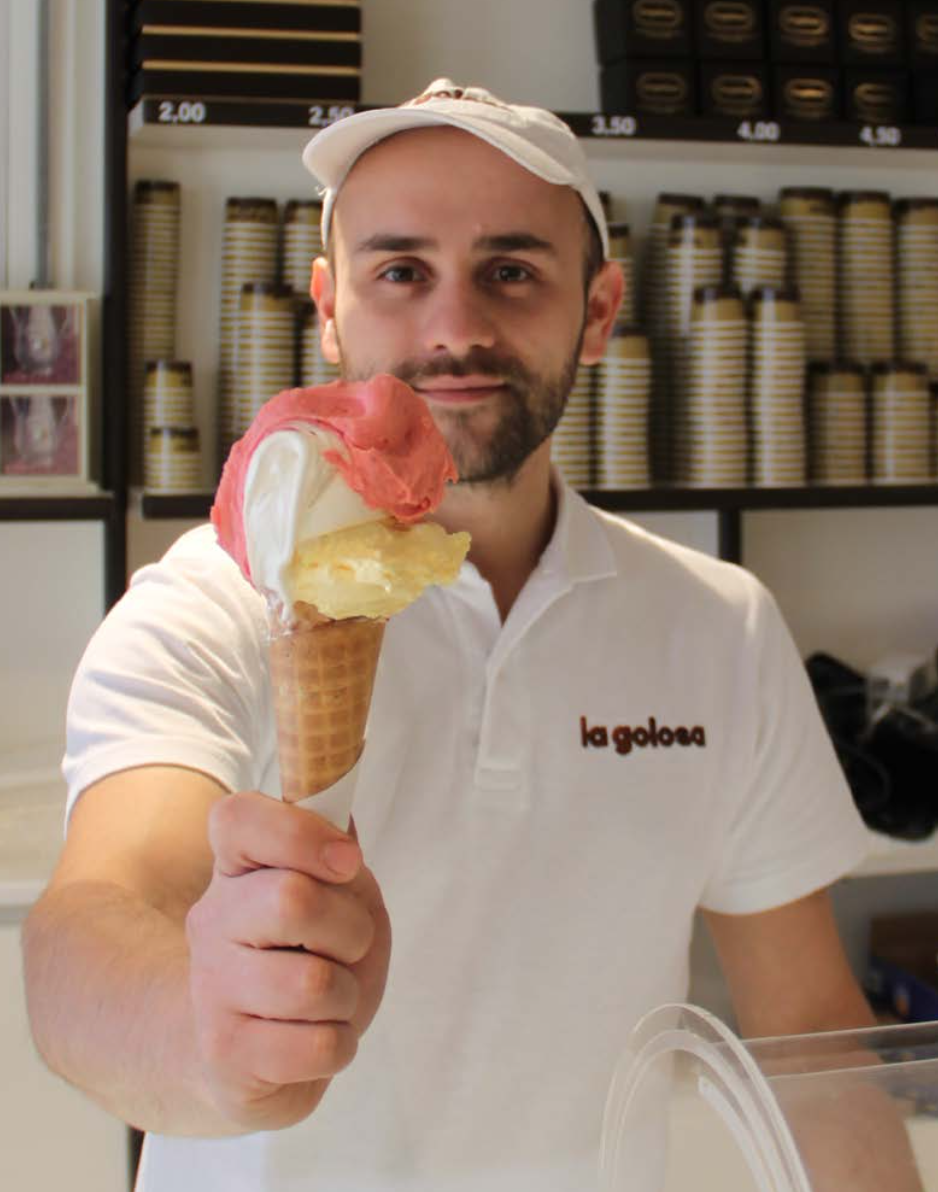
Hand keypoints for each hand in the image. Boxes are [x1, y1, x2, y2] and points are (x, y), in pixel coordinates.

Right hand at [185, 791, 390, 1130]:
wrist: (261, 1051)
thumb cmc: (312, 956)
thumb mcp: (339, 893)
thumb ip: (338, 854)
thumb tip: (341, 831)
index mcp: (236, 867)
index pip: (237, 819)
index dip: (301, 834)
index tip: (346, 862)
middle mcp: (212, 920)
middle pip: (292, 900)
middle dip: (351, 930)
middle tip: (348, 947)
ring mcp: (211, 988)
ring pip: (312, 985)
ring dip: (347, 995)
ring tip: (329, 999)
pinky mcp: (224, 1053)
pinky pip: (317, 1045)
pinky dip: (339, 1044)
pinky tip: (315, 1037)